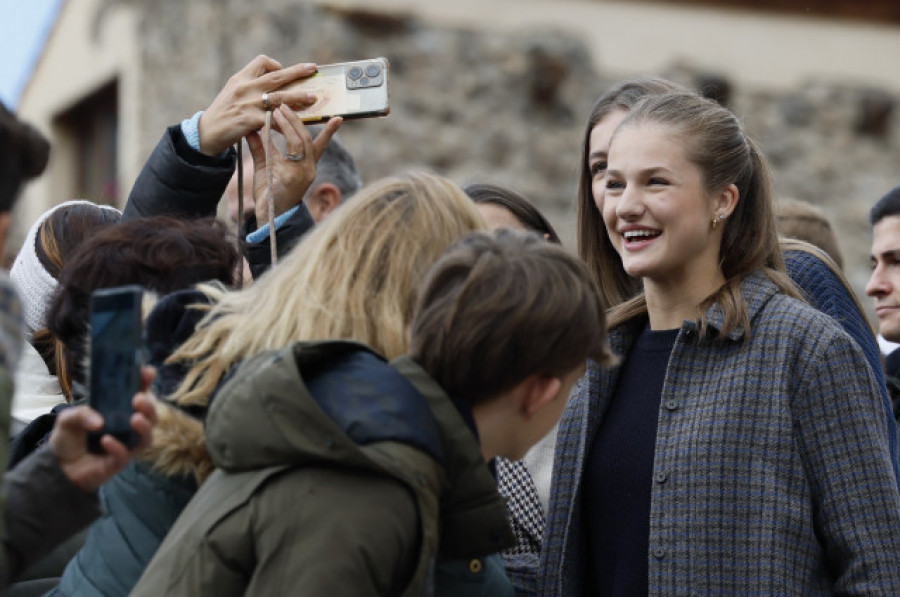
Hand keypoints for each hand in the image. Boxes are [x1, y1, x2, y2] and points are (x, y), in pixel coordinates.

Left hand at [49, 367, 157, 492]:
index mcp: (118, 411)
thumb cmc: (69, 438)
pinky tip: (106, 440)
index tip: (148, 372)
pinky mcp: (118, 462)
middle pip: (150, 416)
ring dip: (144, 427)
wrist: (59, 467)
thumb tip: (99, 422)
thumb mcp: (68, 419)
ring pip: (146, 437)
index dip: (144, 382)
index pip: (137, 393)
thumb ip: (80, 414)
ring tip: (135, 419)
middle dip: (149, 406)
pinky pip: (125, 455)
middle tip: (138, 400)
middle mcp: (126, 427)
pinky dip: (118, 447)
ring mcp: (125, 445)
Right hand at [198, 55, 320, 155]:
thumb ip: (250, 87)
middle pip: (276, 76)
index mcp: (241, 78)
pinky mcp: (250, 120)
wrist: (206, 133)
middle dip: (297, 72)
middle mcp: (245, 87)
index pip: (262, 62)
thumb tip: (272, 86)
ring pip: (279, 97)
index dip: (276, 65)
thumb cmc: (223, 114)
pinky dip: (287, 122)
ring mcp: (248, 103)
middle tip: (312, 69)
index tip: (285, 72)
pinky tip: (297, 125)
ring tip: (313, 98)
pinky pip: (274, 120)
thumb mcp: (233, 93)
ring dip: (298, 97)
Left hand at [247, 104, 342, 223]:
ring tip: (278, 110)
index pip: (319, 144)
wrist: (268, 218)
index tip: (337, 117)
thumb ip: (262, 147)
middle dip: (297, 119)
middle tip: (286, 104)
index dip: (328, 131)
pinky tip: (269, 126)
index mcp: (306, 166)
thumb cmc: (269, 194)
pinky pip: (288, 152)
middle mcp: (309, 168)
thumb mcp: (265, 166)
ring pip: (300, 142)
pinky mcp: (293, 177)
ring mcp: (303, 172)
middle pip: (307, 138)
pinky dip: (278, 137)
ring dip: (289, 124)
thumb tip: (253, 127)